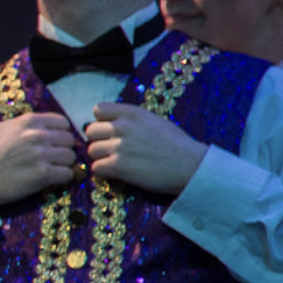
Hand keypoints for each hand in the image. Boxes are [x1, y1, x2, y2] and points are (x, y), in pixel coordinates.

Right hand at [0, 112, 77, 207]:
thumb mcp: (5, 128)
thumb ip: (28, 124)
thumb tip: (53, 126)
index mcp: (28, 121)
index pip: (63, 123)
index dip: (59, 134)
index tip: (52, 143)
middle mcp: (36, 135)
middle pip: (69, 140)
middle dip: (62, 149)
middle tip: (50, 158)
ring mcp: (40, 154)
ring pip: (70, 157)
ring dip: (62, 164)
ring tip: (48, 169)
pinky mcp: (42, 173)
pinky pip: (68, 173)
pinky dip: (61, 178)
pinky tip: (49, 179)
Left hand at [84, 103, 207, 194]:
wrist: (191, 166)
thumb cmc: (176, 145)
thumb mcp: (153, 121)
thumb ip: (130, 120)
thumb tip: (110, 124)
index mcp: (132, 113)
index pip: (98, 109)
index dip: (101, 121)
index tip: (111, 131)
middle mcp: (122, 127)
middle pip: (90, 131)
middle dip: (99, 141)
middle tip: (112, 150)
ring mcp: (119, 146)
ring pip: (91, 151)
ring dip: (101, 158)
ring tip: (117, 162)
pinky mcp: (118, 166)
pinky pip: (96, 168)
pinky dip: (103, 172)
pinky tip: (117, 173)